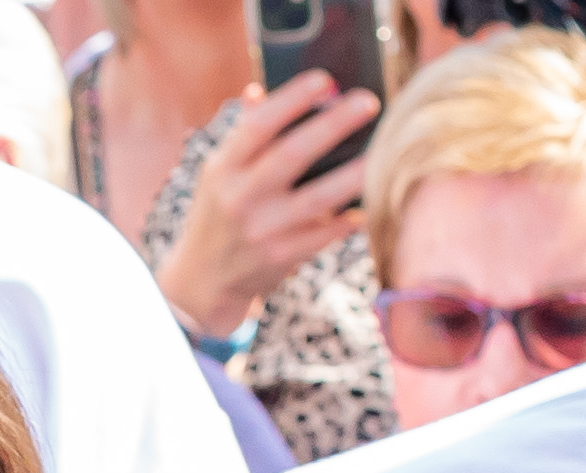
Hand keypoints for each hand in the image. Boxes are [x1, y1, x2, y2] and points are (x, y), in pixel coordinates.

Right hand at [152, 71, 376, 338]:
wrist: (202, 280)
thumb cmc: (218, 213)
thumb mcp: (217, 173)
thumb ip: (241, 134)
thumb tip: (257, 91)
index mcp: (224, 168)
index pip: (258, 125)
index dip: (292, 99)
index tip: (325, 79)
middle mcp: (240, 197)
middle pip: (292, 154)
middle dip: (333, 124)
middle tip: (369, 101)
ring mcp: (261, 230)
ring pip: (316, 198)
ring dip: (354, 174)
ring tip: (384, 153)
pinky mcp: (279, 258)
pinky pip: (323, 235)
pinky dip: (346, 221)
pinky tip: (368, 204)